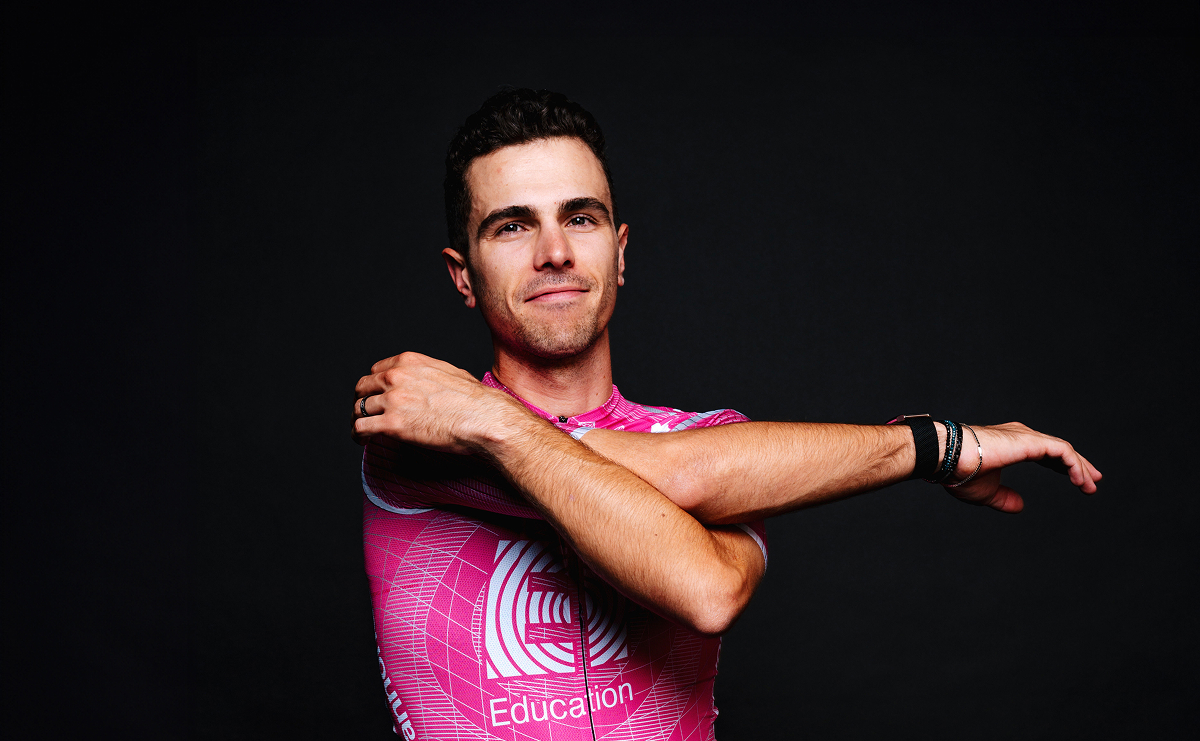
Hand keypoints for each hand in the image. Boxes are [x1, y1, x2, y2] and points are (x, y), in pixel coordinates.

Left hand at [351, 352, 526, 453]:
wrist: (483, 418)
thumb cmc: (475, 400)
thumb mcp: (449, 372)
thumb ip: (429, 374)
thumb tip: (428, 383)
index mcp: (409, 362)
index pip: (376, 370)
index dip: (374, 385)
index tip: (377, 396)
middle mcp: (396, 377)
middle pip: (363, 387)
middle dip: (363, 400)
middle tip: (368, 413)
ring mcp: (392, 400)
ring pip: (359, 408)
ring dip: (358, 420)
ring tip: (361, 431)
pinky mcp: (392, 424)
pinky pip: (361, 428)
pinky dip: (357, 435)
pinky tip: (362, 441)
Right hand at [945, 422, 1101, 512]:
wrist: (947, 458)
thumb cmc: (959, 472)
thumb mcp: (986, 492)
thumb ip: (1005, 498)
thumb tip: (1021, 507)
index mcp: (1011, 445)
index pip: (1044, 453)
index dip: (1061, 467)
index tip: (1077, 480)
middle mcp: (1020, 436)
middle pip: (1058, 449)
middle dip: (1078, 465)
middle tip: (1093, 480)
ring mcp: (1027, 437)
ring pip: (1063, 450)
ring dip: (1080, 468)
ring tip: (1090, 486)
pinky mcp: (1031, 441)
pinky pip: (1062, 451)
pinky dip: (1075, 465)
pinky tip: (1080, 480)